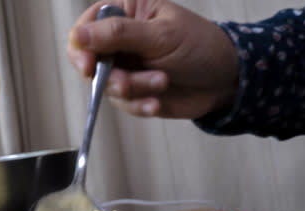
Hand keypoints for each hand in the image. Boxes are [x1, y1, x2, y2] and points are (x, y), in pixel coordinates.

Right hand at [67, 0, 239, 118]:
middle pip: (91, 62)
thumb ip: (118, 35)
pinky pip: (123, 103)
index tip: (89, 67)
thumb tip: (78, 36)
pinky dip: (139, 105)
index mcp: (125, 11)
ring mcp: (127, 67)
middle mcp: (120, 39)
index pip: (86, 28)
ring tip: (161, 83)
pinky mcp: (135, 91)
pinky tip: (157, 102)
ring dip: (133, 90)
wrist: (226, 79)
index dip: (81, 49)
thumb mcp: (160, 35)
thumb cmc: (199, 45)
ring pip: (106, 87)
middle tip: (130, 83)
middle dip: (112, 77)